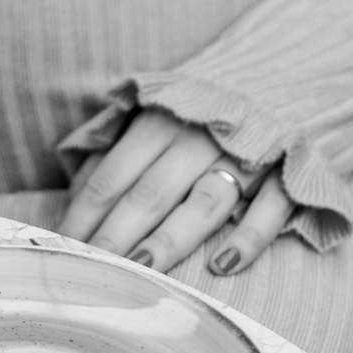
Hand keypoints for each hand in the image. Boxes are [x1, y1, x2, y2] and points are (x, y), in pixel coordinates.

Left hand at [56, 106, 292, 278]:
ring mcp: (247, 156)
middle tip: (90, 272)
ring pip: (203, 202)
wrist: (281, 79)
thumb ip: (113, 152)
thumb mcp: (153, 118)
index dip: (85, 215)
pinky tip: (223, 266)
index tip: (62, 251)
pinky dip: (249, 237)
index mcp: (160, 122)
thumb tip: (74, 197)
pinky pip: (270, 208)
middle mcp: (200, 138)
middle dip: (116, 235)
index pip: (112, 176)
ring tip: (141, 271)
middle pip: (151, 192)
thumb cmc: (200, 113)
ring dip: (171, 238)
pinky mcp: (289, 174)